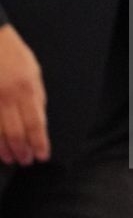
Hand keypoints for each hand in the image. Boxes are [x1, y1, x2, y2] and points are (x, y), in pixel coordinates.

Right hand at [0, 24, 48, 164]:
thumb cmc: (14, 56)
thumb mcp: (34, 73)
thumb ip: (37, 97)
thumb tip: (39, 120)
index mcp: (27, 89)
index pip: (36, 123)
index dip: (39, 142)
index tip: (42, 155)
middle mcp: (8, 97)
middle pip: (16, 132)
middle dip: (22, 150)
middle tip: (26, 161)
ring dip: (5, 149)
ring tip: (10, 159)